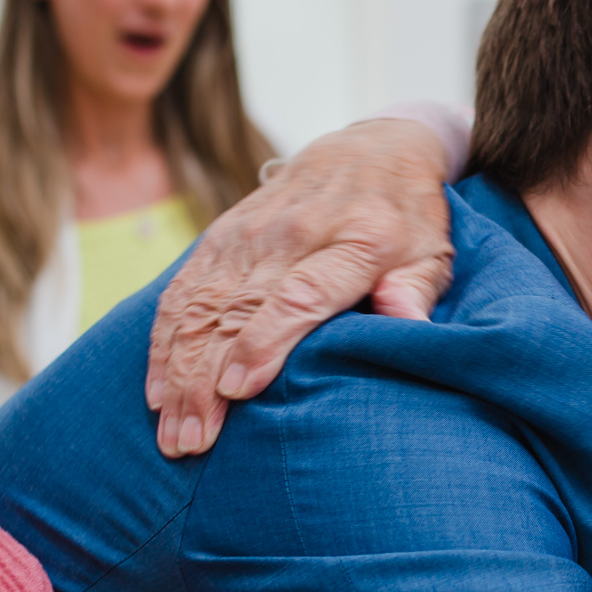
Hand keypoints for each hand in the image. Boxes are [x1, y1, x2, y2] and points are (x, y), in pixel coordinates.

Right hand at [146, 118, 456, 456]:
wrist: (371, 148)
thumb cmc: (408, 218)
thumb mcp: (433, 251)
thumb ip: (418, 289)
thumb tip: (406, 320)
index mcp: (356, 240)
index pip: (299, 294)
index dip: (263, 342)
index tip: (237, 391)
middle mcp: (294, 234)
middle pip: (237, 312)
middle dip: (205, 382)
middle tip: (191, 442)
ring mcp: (250, 233)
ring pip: (200, 308)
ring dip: (178, 374)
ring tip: (171, 432)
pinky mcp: (221, 235)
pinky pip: (181, 291)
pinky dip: (164, 342)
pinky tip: (157, 390)